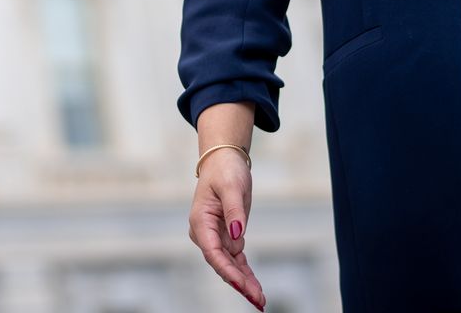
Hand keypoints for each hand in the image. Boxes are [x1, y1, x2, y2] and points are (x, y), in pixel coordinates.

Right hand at [189, 151, 264, 309]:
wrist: (224, 161)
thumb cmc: (225, 170)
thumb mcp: (232, 186)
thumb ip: (234, 211)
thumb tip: (237, 234)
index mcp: (200, 222)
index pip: (213, 252)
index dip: (228, 270)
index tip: (242, 284)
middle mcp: (205, 234)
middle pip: (221, 264)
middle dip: (239, 283)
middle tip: (257, 300)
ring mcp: (215, 237)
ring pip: (230, 266)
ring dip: (244, 283)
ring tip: (260, 300)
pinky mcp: (227, 237)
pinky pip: (237, 261)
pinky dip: (246, 274)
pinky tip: (256, 289)